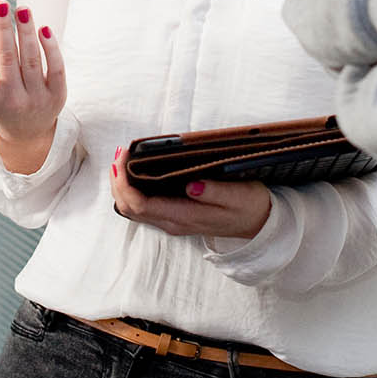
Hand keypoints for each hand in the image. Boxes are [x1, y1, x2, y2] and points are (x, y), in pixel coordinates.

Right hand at [0, 1, 65, 172]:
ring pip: (31, 59)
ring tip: (22, 9)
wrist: (28, 130)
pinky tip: (43, 29)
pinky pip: (56, 68)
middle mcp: (13, 100)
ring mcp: (37, 98)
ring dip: (26, 32)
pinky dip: (50, 48)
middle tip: (0, 4)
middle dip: (4, 32)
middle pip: (8, 61)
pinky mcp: (57, 94)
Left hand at [108, 149, 272, 239]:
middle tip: (119, 153)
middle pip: (129, 208)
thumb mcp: (238, 196)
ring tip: (124, 158)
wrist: (259, 224)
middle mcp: (172, 222)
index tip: (124, 156)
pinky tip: (136, 171)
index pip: (140, 205)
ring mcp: (171, 221)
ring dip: (123, 185)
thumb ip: (214, 192)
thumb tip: (192, 186)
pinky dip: (132, 188)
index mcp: (184, 217)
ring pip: (133, 209)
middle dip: (117, 181)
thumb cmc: (249, 206)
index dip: (124, 182)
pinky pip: (143, 206)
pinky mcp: (174, 216)